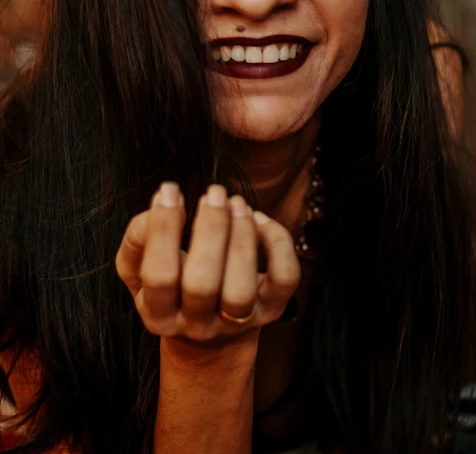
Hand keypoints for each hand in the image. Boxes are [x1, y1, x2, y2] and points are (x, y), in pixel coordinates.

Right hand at [115, 183, 300, 342]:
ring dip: (242, 237)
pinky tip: (260, 219)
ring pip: (242, 289)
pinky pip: (284, 279)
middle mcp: (197, 325)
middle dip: (210, 231)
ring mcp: (237, 322)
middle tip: (214, 193)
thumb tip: (163, 199)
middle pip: (203, 285)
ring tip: (236, 202)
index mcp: (159, 315)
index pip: (159, 275)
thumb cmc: (171, 288)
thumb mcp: (138, 268)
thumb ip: (139, 236)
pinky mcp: (272, 309)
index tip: (169, 191)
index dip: (163, 230)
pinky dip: (278, 245)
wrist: (210, 338)